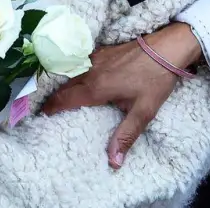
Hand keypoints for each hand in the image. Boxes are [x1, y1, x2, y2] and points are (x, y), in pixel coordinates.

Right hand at [43, 23, 202, 168]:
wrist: (167, 48)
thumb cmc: (155, 80)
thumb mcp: (143, 111)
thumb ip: (126, 136)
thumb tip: (113, 162)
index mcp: (96, 88)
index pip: (65, 99)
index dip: (51, 108)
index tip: (42, 116)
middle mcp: (90, 71)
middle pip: (64, 86)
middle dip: (53, 98)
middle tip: (46, 110)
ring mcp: (96, 58)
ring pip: (72, 73)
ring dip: (63, 85)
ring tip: (59, 96)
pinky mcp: (104, 51)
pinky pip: (81, 64)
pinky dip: (74, 74)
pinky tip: (79, 79)